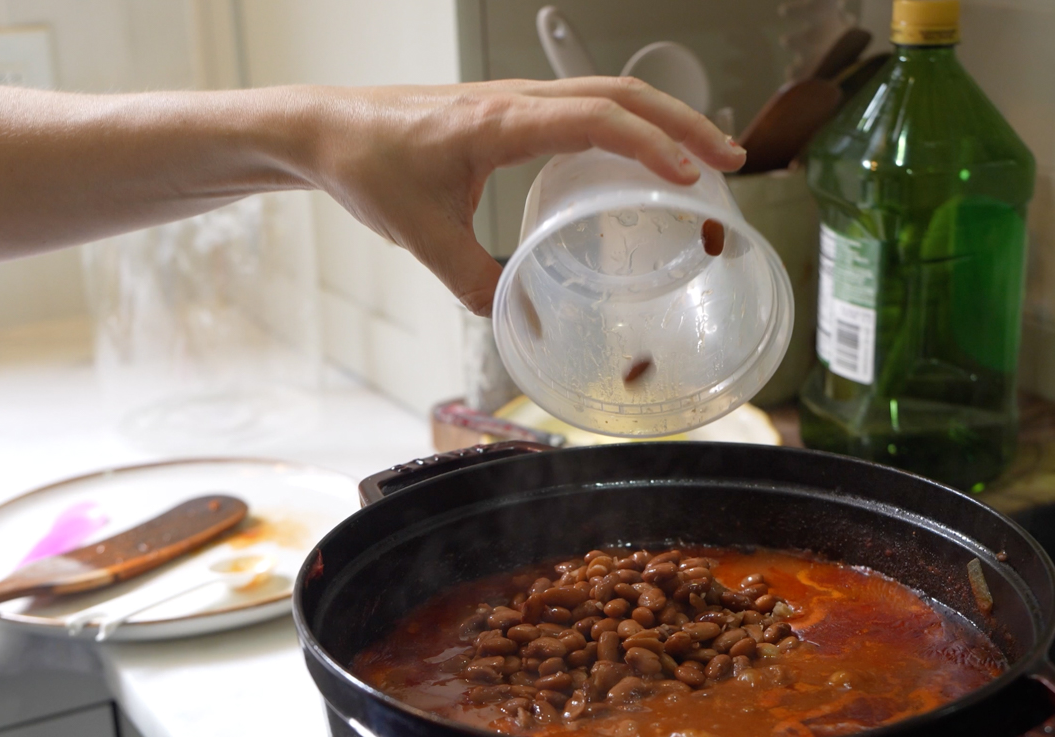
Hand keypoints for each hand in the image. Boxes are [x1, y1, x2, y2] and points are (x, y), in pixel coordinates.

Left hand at [309, 77, 744, 315]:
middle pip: (623, 94)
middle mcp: (517, 101)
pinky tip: (642, 158)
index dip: (652, 145)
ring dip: (662, 119)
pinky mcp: (512, 111)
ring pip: (609, 93)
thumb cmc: (368, 166)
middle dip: (684, 124)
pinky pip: (586, 105)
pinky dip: (628, 124)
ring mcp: (517, 100)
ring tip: (704, 158)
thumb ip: (476, 284)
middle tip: (728, 163)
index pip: (597, 119)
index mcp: (501, 122)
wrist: (326, 129)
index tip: (691, 176)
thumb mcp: (423, 237)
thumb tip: (521, 324)